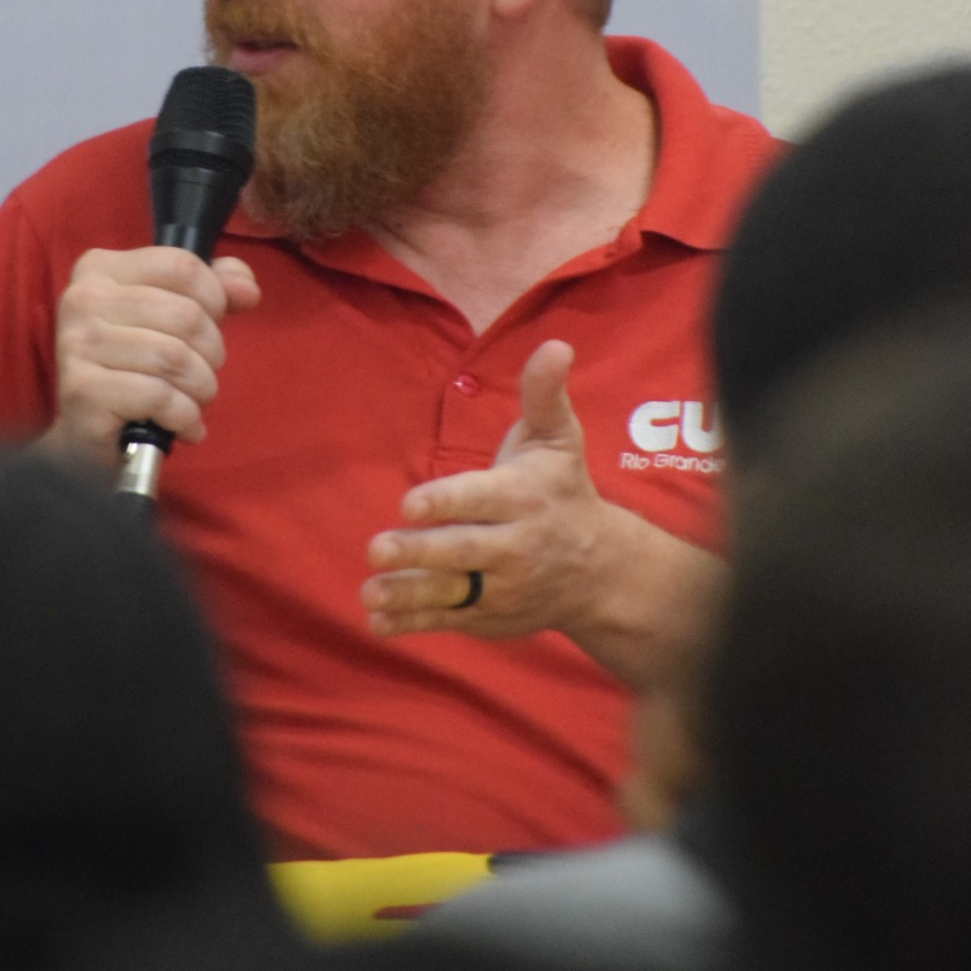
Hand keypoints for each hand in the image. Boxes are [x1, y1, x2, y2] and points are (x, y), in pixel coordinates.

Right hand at [46, 245, 260, 468]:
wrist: (84, 430)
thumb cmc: (131, 365)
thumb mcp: (169, 314)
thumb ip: (212, 290)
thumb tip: (247, 287)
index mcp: (101, 269)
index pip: (181, 265)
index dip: (215, 297)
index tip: (213, 323)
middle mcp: (83, 300)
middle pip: (185, 314)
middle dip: (211, 352)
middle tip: (203, 372)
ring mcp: (78, 345)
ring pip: (174, 358)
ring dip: (201, 387)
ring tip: (194, 399)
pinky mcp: (82, 390)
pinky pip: (159, 396)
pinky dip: (184, 415)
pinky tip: (183, 424)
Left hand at [361, 339, 721, 687]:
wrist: (601, 569)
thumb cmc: (562, 489)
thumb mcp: (558, 439)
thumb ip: (543, 394)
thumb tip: (556, 344)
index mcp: (524, 497)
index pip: (481, 499)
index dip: (446, 501)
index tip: (409, 503)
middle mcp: (515, 546)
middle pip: (463, 550)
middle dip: (420, 551)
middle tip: (377, 547)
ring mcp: (503, 587)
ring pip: (452, 592)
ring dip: (409, 595)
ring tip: (370, 594)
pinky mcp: (489, 616)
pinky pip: (449, 621)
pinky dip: (413, 625)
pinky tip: (378, 623)